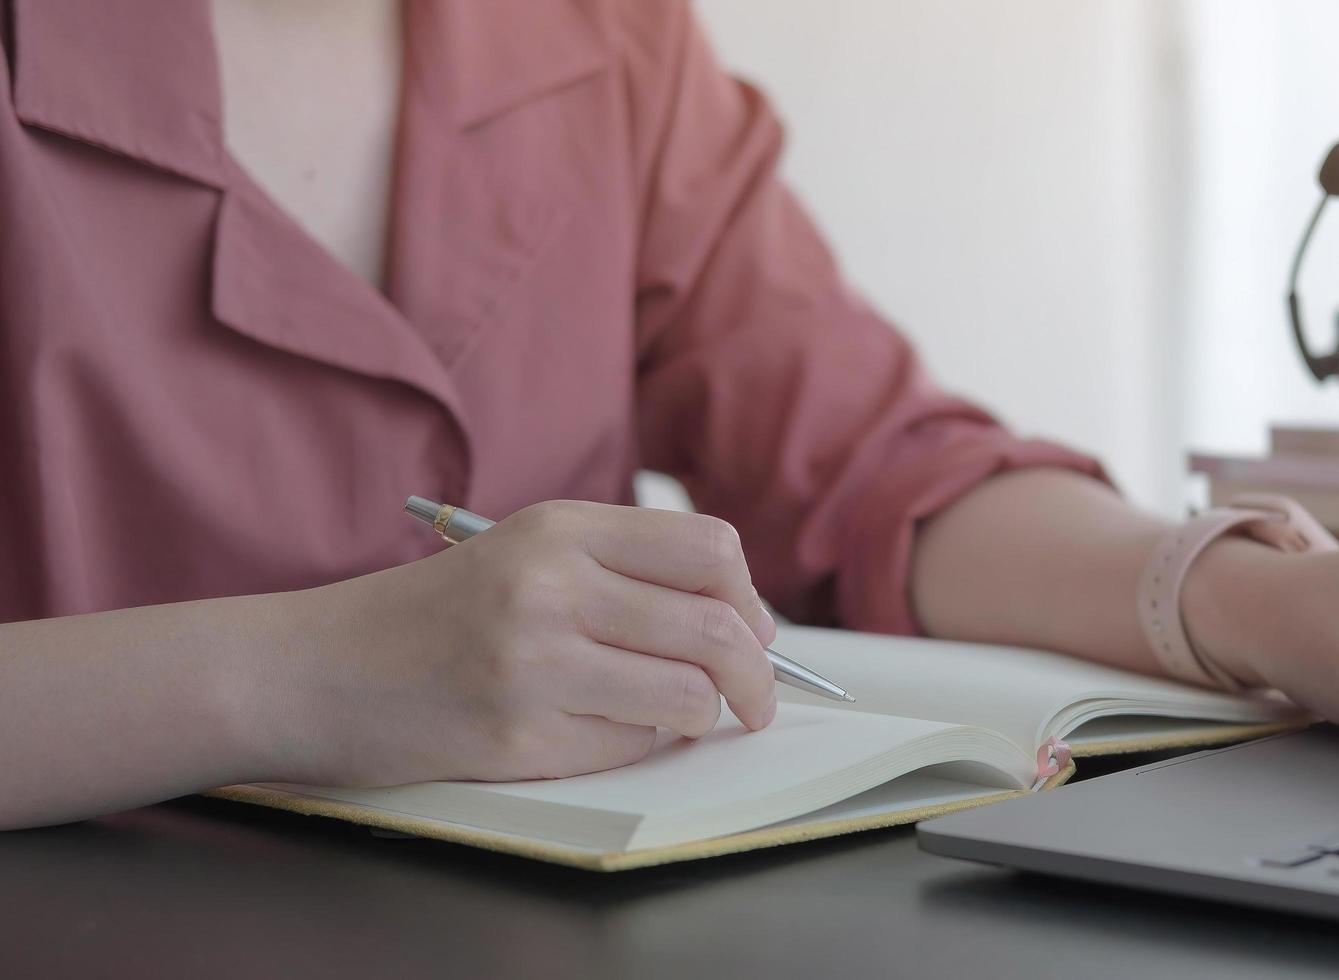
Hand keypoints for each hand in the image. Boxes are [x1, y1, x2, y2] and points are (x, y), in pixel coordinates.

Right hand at [253, 500, 778, 786]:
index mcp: (560, 528)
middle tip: (756, 700)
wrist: (310, 671)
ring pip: (689, 696)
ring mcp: (533, 662)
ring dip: (698, 715)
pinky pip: (629, 747)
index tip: (753, 631)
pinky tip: (595, 731)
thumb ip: (624, 571)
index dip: (751, 598)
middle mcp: (550, 585)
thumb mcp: (524, 554)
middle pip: (719, 627)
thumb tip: (746, 621)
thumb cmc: (429, 617)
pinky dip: (634, 746)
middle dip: (758, 676)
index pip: (711, 549)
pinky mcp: (517, 735)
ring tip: (675, 715)